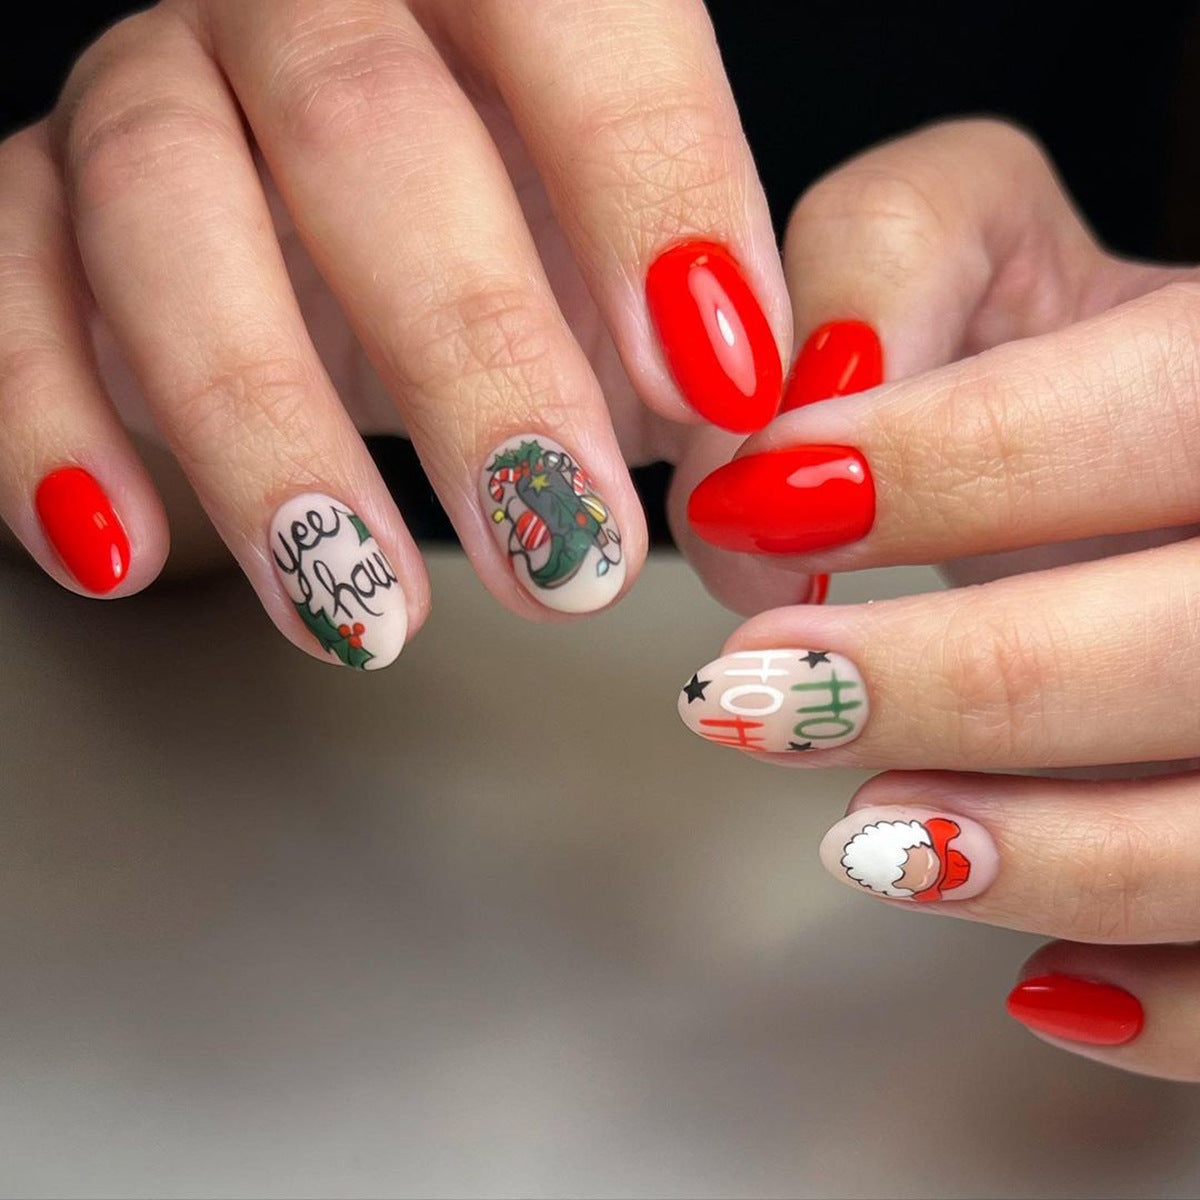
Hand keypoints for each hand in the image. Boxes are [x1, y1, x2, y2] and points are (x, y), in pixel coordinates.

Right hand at [0, 0, 806, 668]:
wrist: (328, 239)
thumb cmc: (512, 247)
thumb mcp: (626, 282)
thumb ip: (702, 356)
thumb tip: (758, 491)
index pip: (584, 28)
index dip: (653, 195)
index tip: (718, 388)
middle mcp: (302, 1)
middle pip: (367, 129)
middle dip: (476, 360)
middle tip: (569, 554)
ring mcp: (153, 91)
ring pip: (169, 211)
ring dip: (271, 431)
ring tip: (368, 612)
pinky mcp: (36, 205)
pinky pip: (6, 289)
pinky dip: (50, 426)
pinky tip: (127, 553)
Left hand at [677, 118, 1199, 1078]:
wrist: (1172, 473)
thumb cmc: (1068, 362)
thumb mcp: (988, 240)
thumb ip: (879, 262)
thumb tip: (777, 431)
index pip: (1151, 415)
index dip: (937, 471)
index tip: (756, 508)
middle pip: (1185, 649)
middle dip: (942, 685)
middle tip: (754, 695)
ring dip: (1024, 851)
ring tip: (865, 831)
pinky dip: (1152, 1001)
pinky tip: (1042, 979)